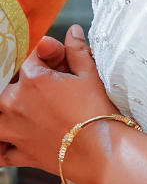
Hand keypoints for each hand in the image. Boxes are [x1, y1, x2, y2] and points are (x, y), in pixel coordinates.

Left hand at [0, 27, 119, 183]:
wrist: (99, 151)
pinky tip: (7, 140)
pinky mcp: (20, 152)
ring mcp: (14, 129)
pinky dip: (1, 146)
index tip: (54, 59)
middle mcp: (16, 103)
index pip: (29, 58)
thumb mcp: (90, 75)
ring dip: (2, 114)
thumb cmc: (96, 112)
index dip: (43, 56)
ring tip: (13, 113)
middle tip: (38, 86)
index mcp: (34, 80)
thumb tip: (73, 32)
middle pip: (3, 85)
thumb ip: (77, 51)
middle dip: (17, 82)